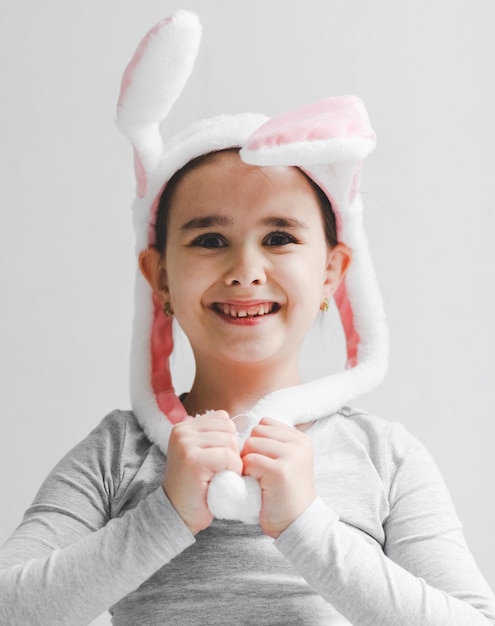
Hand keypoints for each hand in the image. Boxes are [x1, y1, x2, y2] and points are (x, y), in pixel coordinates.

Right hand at [163, 411, 241, 534]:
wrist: (178, 514)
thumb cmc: (197, 484)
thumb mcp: (202, 451)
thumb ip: (215, 435)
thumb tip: (242, 422)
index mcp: (184, 426)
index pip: (223, 418)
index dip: (228, 439)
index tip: (218, 458)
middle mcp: (182, 431)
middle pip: (228, 428)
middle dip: (232, 449)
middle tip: (220, 469)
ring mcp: (185, 445)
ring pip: (230, 441)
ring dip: (233, 461)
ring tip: (219, 475)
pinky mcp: (193, 461)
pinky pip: (228, 456)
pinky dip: (232, 470)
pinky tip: (221, 481)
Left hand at [241, 418, 315, 537]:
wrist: (298, 524)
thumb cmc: (284, 493)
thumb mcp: (285, 460)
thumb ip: (272, 443)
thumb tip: (240, 430)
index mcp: (300, 439)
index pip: (265, 423)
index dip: (256, 441)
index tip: (263, 461)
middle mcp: (299, 443)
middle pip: (256, 431)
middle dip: (250, 450)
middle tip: (258, 471)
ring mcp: (292, 456)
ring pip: (251, 443)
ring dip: (247, 461)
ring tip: (258, 478)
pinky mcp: (280, 471)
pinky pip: (250, 461)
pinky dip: (247, 473)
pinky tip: (258, 485)